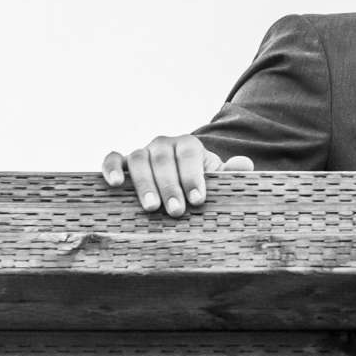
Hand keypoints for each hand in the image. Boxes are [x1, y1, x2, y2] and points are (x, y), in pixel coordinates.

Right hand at [101, 136, 253, 215]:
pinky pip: (112, 158)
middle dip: (170, 186)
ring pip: (138, 159)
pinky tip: (115, 184)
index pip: (189, 154)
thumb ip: (230, 173)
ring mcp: (142, 152)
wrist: (179, 182)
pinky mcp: (122, 162)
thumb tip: (244, 164)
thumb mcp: (217, 179)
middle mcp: (163, 144)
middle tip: (176, 212)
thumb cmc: (199, 184)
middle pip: (163, 159)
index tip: (198, 201)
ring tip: (151, 208)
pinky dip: (111, 168)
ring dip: (144, 183)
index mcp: (188, 145)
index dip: (193, 176)